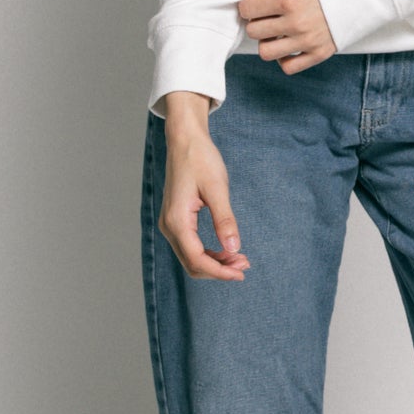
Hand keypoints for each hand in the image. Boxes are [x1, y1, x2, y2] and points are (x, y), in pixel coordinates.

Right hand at [159, 93, 248, 280]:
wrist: (185, 140)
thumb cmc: (201, 159)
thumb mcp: (217, 188)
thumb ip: (225, 220)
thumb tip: (234, 248)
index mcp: (177, 220)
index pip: (197, 259)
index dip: (220, 271)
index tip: (241, 273)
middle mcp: (169, 226)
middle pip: (192, 263)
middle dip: (219, 269)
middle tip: (245, 264)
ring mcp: (170, 224)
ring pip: (190, 257)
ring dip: (214, 262)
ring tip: (239, 258)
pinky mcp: (175, 220)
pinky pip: (189, 246)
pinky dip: (207, 253)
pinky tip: (225, 249)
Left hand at [237, 0, 335, 73]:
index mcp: (289, 0)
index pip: (248, 9)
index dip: (247, 7)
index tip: (253, 6)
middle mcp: (296, 22)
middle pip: (254, 31)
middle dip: (256, 23)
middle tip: (266, 18)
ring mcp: (307, 41)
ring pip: (266, 52)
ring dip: (267, 43)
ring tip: (277, 34)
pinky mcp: (318, 54)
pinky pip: (288, 66)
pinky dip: (284, 58)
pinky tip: (289, 46)